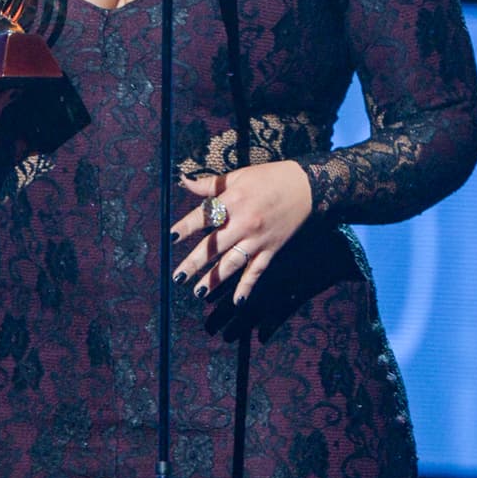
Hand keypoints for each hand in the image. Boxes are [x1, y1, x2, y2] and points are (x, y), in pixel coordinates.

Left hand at [170, 163, 313, 304]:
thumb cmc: (268, 178)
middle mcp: (244, 222)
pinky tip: (236, 300)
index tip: (171, 238)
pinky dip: (247, 286)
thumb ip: (211, 185)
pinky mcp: (271, 249)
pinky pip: (257, 270)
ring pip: (232, 263)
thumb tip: (184, 181)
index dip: (187, 226)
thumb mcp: (238, 176)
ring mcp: (258, 239)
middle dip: (195, 262)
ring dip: (215, 279)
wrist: (305, 186)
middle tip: (178, 277)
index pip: (205, 215)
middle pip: (214, 245)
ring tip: (198, 292)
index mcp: (233, 201)